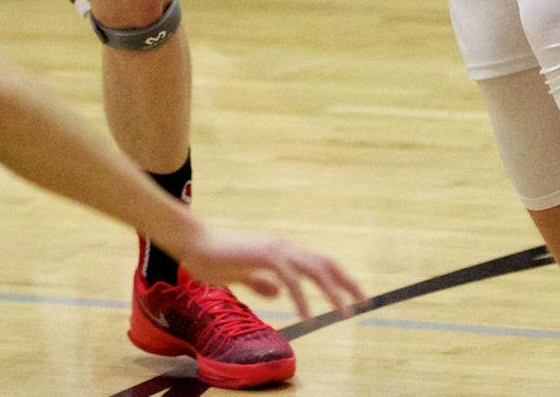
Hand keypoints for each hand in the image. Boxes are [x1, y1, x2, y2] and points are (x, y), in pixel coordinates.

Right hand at [177, 226, 367, 321]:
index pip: (320, 264)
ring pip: (315, 269)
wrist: (194, 244)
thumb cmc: (216, 258)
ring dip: (332, 292)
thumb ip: (261, 282)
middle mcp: (285, 249)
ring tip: (344, 313)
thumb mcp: (243, 275)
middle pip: (326, 264)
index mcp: (282, 254)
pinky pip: (290, 279)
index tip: (355, 295)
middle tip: (365, 302)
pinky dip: (301, 297)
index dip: (339, 279)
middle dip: (347, 283)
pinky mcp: (265, 256)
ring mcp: (276, 250)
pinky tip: (306, 315)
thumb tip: (278, 293)